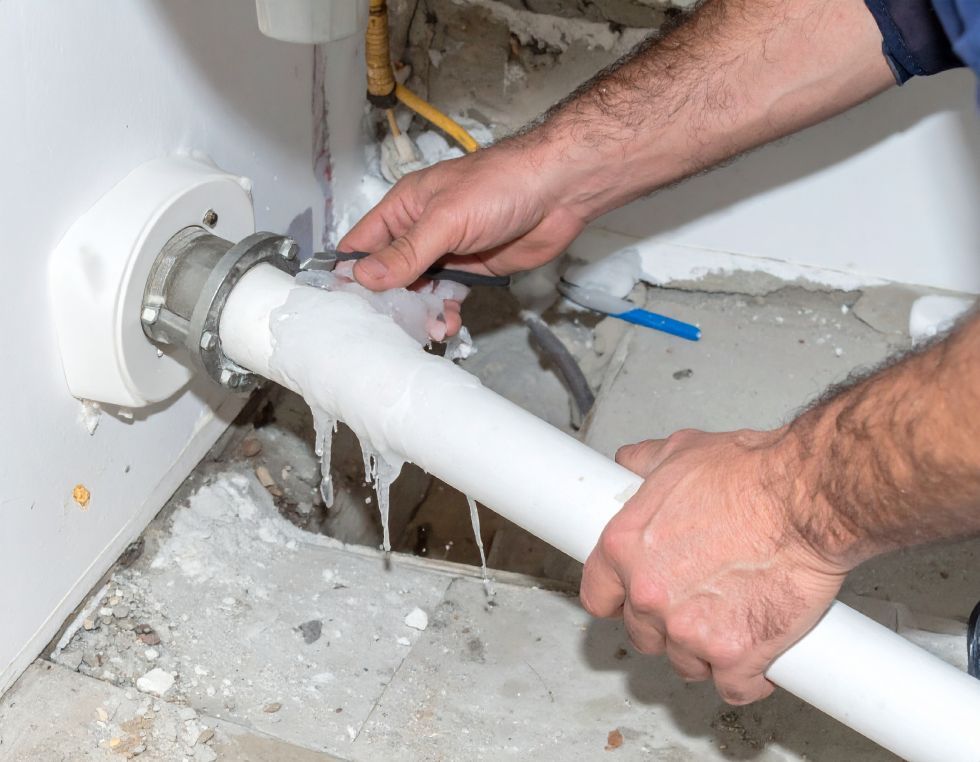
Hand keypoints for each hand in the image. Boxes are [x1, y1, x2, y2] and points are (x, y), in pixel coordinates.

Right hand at [339, 141, 587, 332]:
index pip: (363, 243)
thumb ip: (407, 252)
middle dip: (386, 301)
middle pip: (388, 273)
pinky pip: (448, 297)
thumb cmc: (500, 186)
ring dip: (418, 312)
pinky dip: (445, 313)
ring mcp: (446, 252)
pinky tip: (449, 325)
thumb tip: (365, 277)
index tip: (344, 305)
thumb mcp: (445, 219)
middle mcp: (420, 230)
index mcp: (404, 207)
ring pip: (418, 290)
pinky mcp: (472, 270)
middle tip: (387, 328)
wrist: (558, 191)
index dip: (350, 273)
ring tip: (425, 329)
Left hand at [580, 428, 848, 703]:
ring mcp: (689, 630)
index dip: (618, 600)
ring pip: (685, 663)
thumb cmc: (749, 475)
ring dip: (705, 651)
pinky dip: (746, 679)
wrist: (804, 500)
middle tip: (699, 603)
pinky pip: (732, 687)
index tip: (633, 601)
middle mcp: (649, 594)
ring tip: (733, 622)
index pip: (597, 596)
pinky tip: (757, 659)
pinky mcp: (734, 656)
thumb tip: (631, 463)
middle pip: (643, 634)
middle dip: (666, 624)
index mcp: (625, 548)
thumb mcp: (681, 452)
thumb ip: (646, 463)